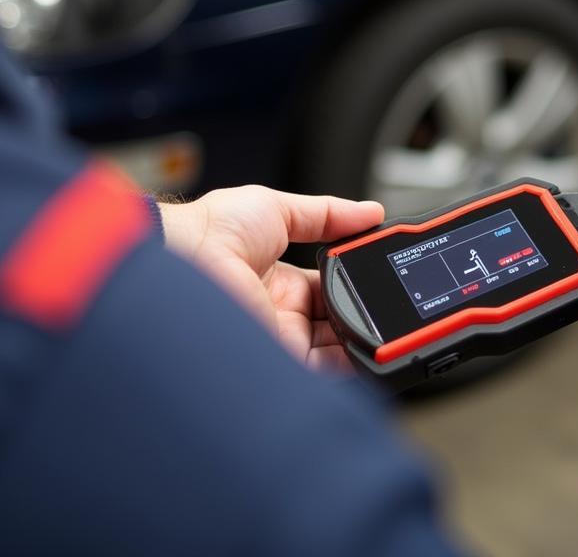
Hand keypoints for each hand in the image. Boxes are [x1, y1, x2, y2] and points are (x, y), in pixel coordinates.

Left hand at [159, 187, 383, 370]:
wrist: (182, 256)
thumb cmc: (211, 229)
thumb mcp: (278, 208)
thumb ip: (327, 213)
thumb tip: (371, 212)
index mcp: (278, 280)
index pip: (331, 290)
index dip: (359, 285)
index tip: (385, 278)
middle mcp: (279, 312)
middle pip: (336, 321)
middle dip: (365, 314)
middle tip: (394, 303)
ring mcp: (278, 337)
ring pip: (335, 347)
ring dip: (362, 336)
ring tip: (388, 322)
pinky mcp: (277, 357)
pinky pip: (322, 368)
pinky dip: (349, 360)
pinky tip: (369, 345)